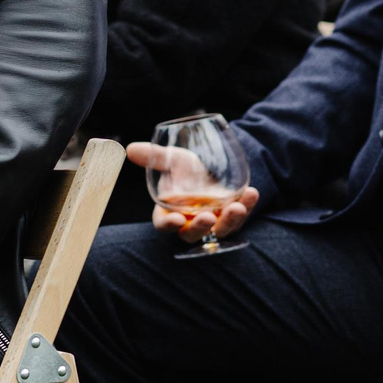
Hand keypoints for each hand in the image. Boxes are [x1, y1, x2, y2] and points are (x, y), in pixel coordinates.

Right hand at [129, 140, 258, 239]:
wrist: (211, 168)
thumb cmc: (186, 169)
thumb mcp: (173, 160)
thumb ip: (155, 157)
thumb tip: (130, 148)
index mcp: (170, 211)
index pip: (164, 224)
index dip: (168, 224)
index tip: (175, 220)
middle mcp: (190, 222)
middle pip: (192, 234)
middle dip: (200, 228)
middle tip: (208, 218)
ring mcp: (214, 222)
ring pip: (220, 230)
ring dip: (229, 221)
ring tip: (237, 207)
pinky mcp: (232, 217)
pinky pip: (240, 217)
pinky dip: (248, 206)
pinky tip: (251, 193)